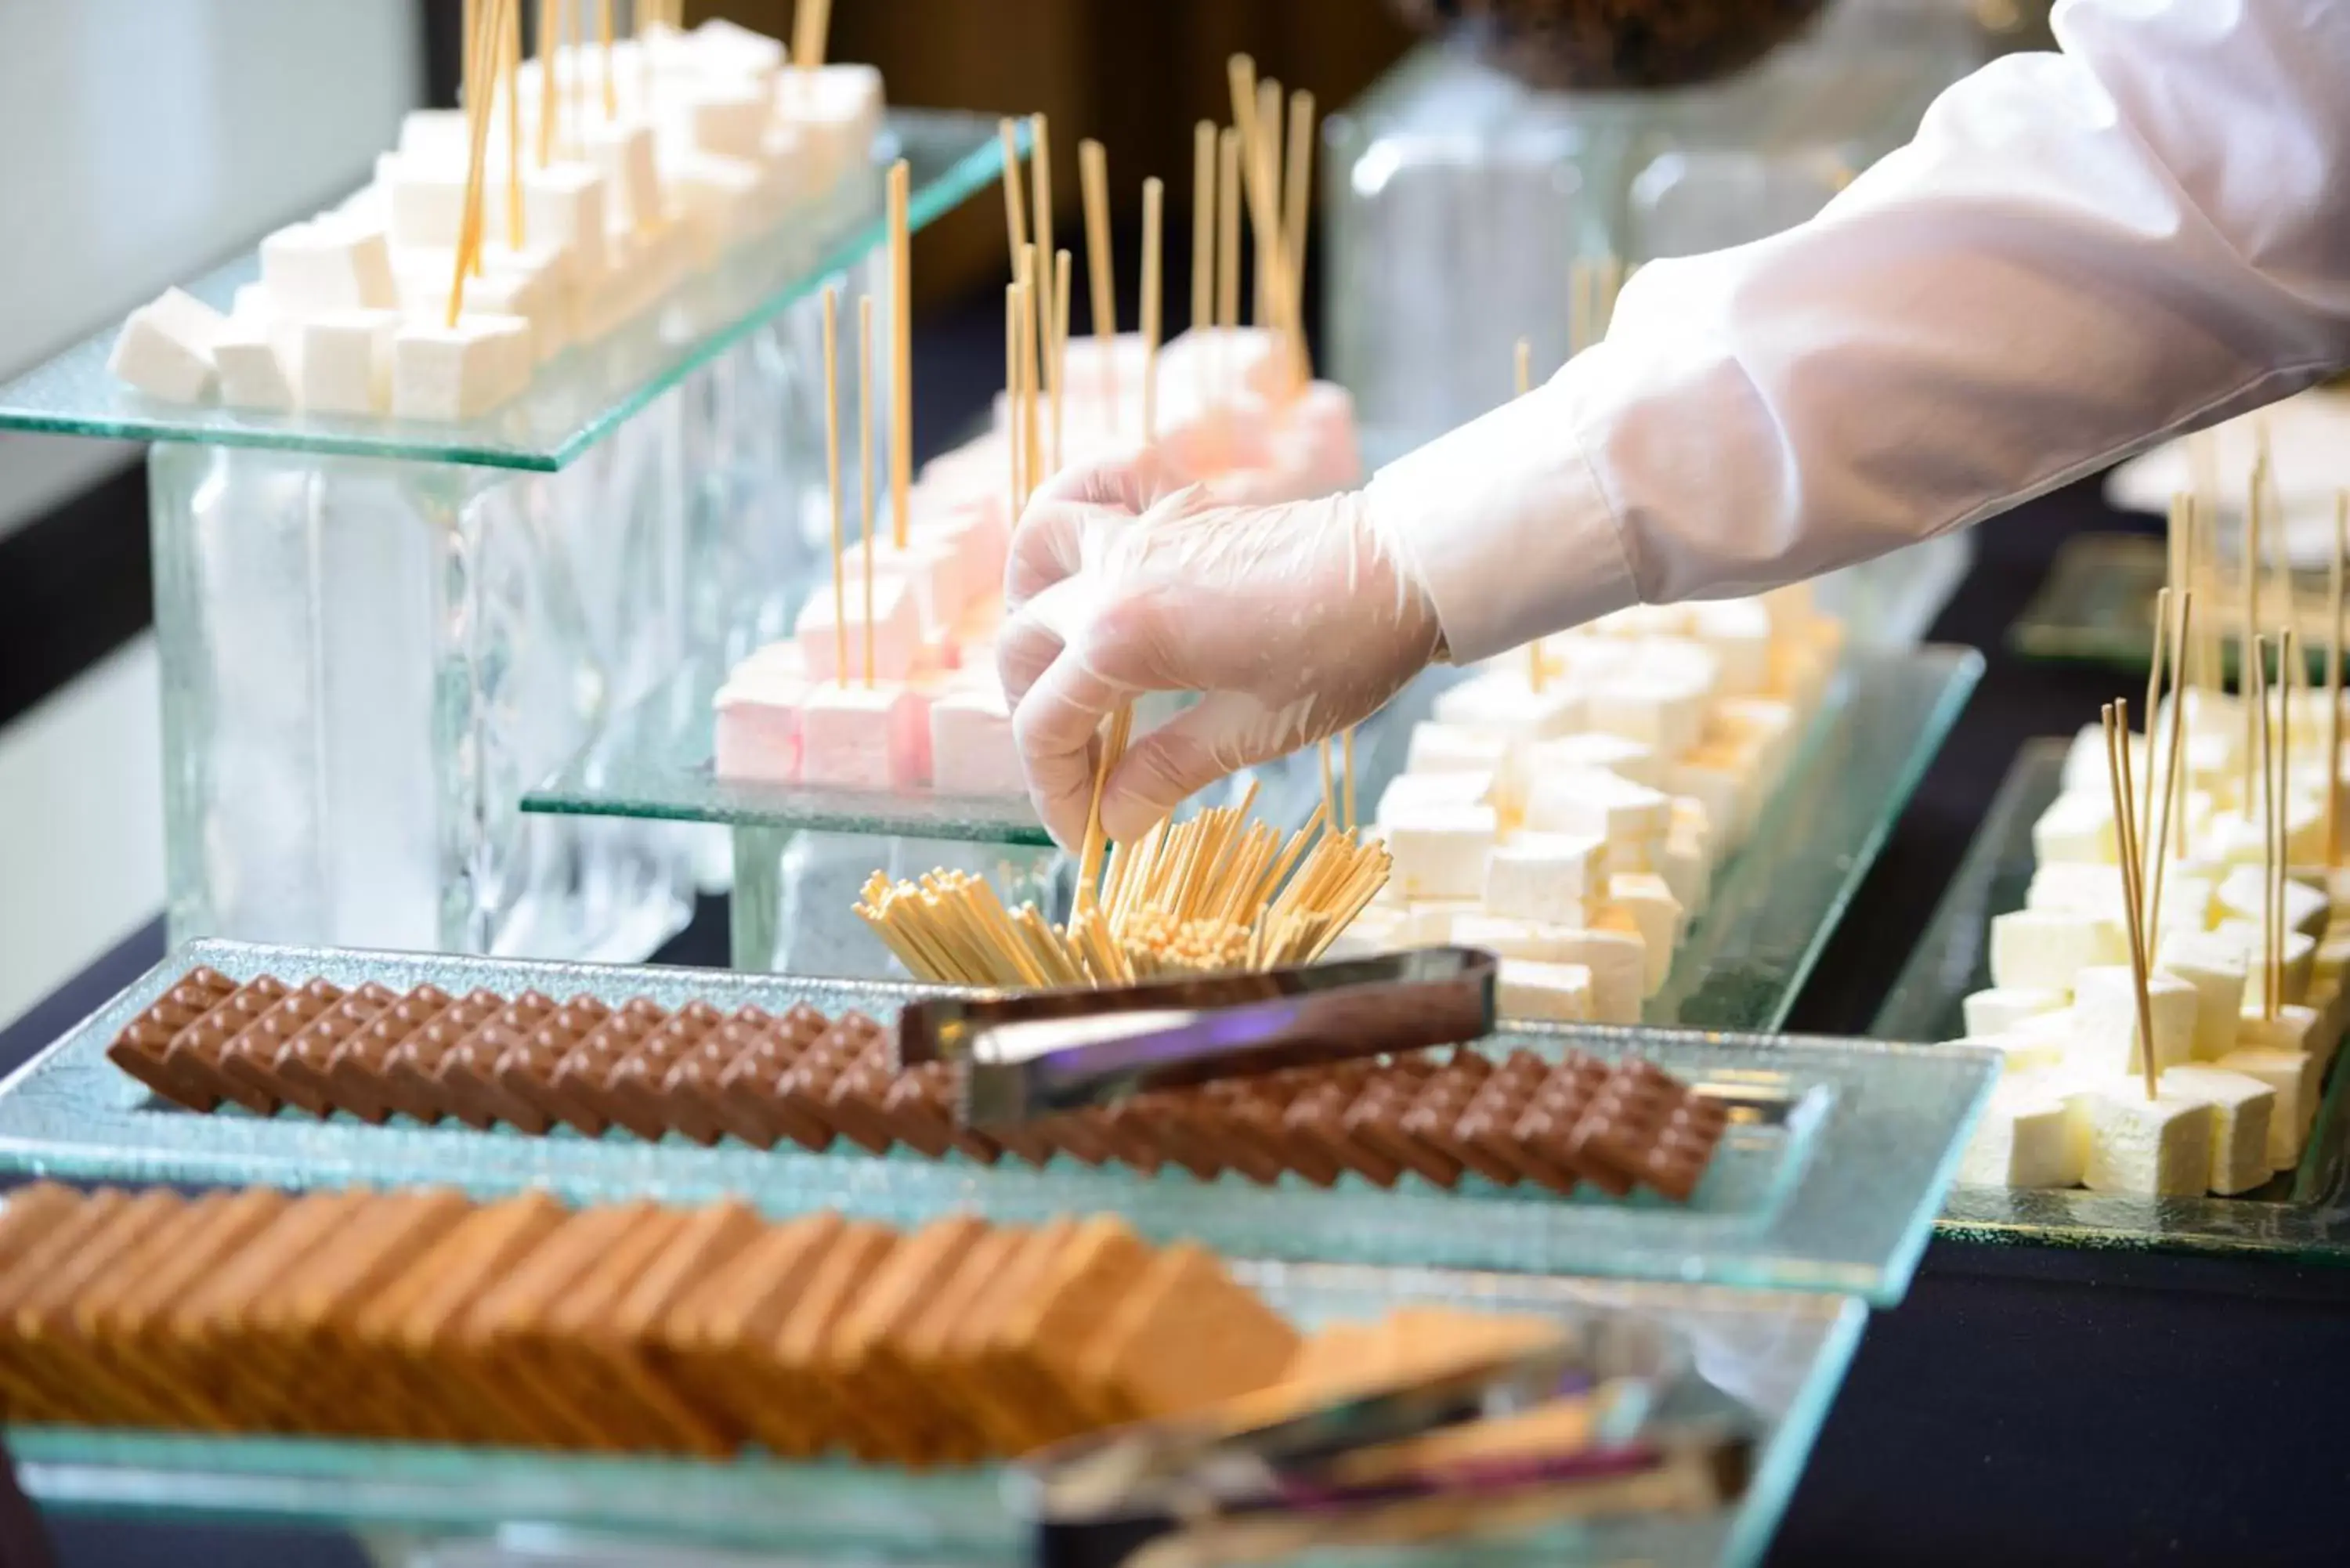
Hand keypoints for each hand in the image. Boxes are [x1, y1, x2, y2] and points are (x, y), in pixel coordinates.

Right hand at [998, 450, 1443, 847]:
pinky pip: (1098, 487)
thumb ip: (1167, 771)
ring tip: (1060, 669)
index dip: (1057, 792)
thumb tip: (1114, 822)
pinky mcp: (1172, 512)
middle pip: (1023, 652)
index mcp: (1122, 638)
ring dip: (1028, 614)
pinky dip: (1078, 508)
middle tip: (1088, 778)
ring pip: (1035, 558)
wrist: (1406, 568)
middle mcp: (1110, 576)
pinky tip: (1089, 550)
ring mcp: (1138, 534)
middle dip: (1040, 724)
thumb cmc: (1342, 653)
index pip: (1047, 726)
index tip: (1087, 836)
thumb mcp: (1253, 731)